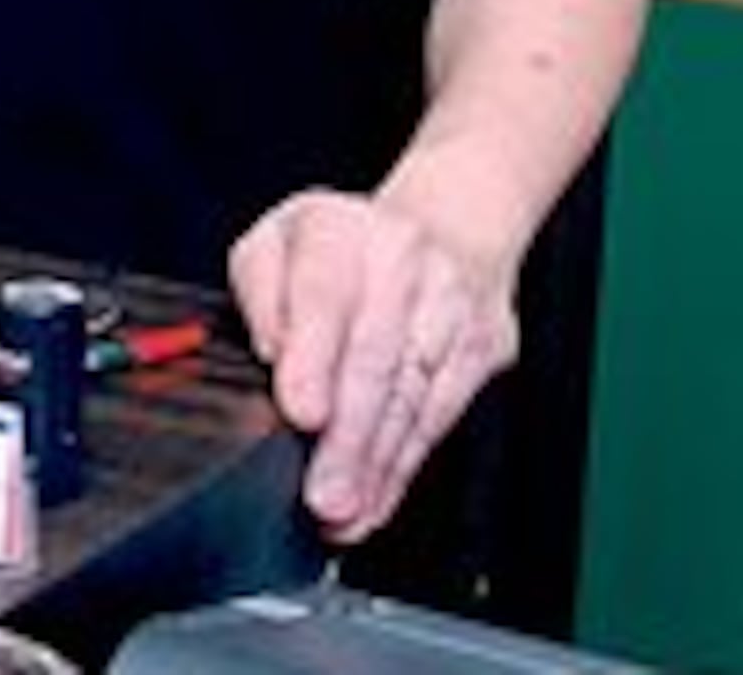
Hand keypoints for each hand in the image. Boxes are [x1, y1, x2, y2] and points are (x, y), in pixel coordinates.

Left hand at [225, 188, 519, 544]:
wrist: (445, 230)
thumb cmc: (338, 250)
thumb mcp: (273, 247)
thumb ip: (260, 294)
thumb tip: (275, 353)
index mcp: (336, 228)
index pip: (326, 293)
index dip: (314, 358)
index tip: (301, 413)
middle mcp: (400, 259)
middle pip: (376, 357)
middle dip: (348, 437)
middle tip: (324, 495)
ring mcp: (450, 303)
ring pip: (413, 395)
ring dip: (377, 465)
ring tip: (345, 514)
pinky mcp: (482, 346)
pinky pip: (440, 417)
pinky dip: (404, 467)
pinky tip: (377, 501)